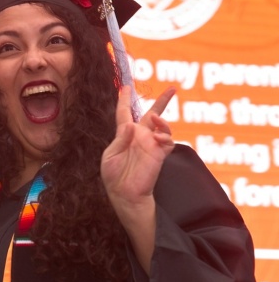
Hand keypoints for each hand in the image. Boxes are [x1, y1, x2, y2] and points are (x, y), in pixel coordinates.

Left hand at [101, 85, 175, 213]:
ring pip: (162, 125)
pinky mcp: (159, 154)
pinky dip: (165, 136)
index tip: (126, 87)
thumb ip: (120, 139)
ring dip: (162, 119)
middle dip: (162, 101)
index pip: (125, 113)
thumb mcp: (110, 156)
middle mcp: (140, 137)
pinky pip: (167, 141)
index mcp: (124, 134)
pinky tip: (158, 138)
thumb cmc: (114, 176)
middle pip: (152, 114)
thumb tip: (132, 124)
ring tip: (157, 119)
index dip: (125, 100)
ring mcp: (151, 144)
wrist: (125, 194)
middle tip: (172, 88)